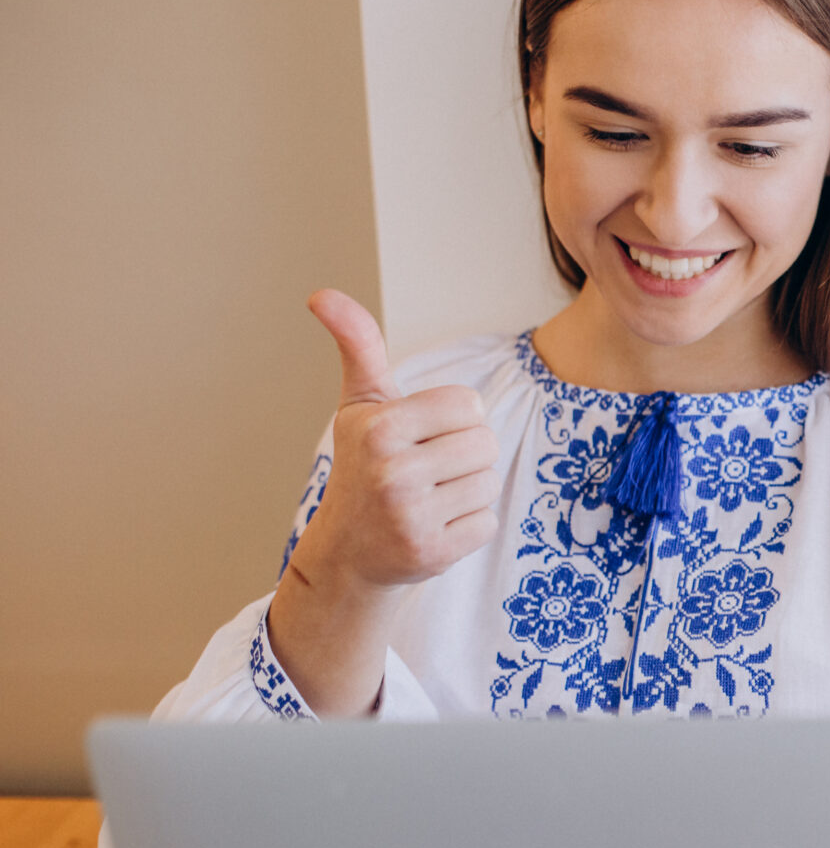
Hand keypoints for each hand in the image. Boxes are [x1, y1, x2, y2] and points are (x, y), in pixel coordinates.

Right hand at [293, 289, 500, 591]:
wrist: (348, 550)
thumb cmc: (364, 464)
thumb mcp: (360, 404)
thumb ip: (358, 346)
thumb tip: (323, 294)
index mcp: (380, 428)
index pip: (469, 405)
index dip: (454, 418)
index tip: (423, 434)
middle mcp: (392, 473)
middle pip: (485, 444)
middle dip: (464, 454)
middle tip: (426, 470)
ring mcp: (411, 517)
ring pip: (489, 483)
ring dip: (468, 490)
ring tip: (429, 497)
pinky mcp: (431, 554)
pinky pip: (488, 523)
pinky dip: (469, 526)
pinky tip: (434, 526)